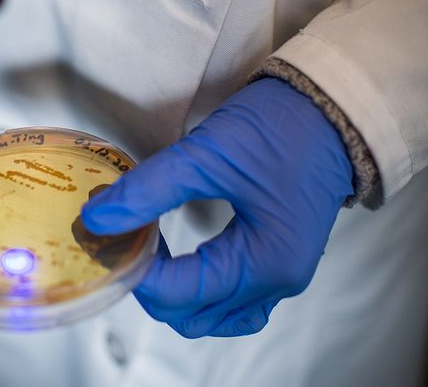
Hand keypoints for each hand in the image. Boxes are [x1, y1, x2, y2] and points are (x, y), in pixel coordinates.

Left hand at [82, 77, 353, 337]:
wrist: (330, 112)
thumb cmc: (278, 128)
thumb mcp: (205, 155)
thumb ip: (147, 190)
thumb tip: (96, 218)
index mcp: (265, 262)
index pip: (180, 293)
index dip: (135, 269)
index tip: (106, 235)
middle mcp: (278, 282)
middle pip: (193, 315)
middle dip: (150, 285)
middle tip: (126, 242)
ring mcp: (283, 277)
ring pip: (212, 316)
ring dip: (174, 294)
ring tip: (152, 252)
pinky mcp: (280, 263)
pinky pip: (234, 304)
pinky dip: (201, 292)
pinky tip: (184, 264)